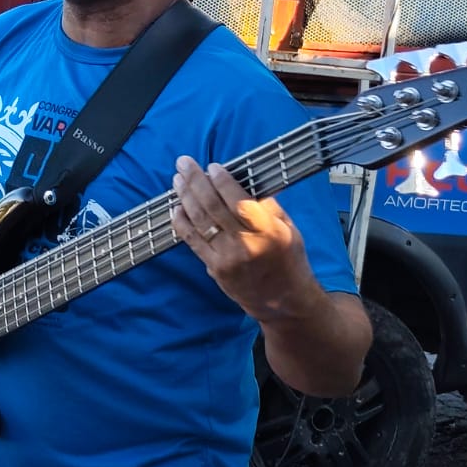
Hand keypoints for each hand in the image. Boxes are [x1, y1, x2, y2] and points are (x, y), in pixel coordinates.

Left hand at [170, 157, 316, 323]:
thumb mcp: (288, 229)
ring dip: (185, 197)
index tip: (212, 166)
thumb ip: (267, 206)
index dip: (221, 180)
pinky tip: (177, 207)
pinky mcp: (215, 269)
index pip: (238, 199)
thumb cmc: (289, 260)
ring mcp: (227, 258)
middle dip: (195, 180)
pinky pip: (193, 241)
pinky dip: (182, 222)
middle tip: (184, 163)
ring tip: (177, 180)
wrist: (285, 302)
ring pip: (199, 221)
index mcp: (268, 230)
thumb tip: (242, 182)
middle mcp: (246, 244)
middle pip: (212, 206)